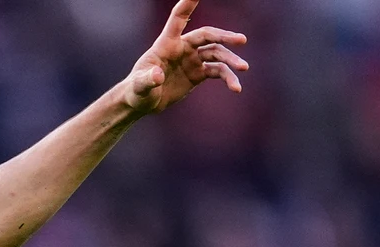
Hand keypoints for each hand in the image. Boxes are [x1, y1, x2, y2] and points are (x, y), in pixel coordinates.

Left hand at [122, 0, 248, 114]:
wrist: (142, 103)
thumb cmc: (136, 90)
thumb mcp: (139, 86)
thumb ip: (147, 79)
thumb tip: (157, 76)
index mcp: (166, 44)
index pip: (179, 18)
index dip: (188, 4)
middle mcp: (182, 48)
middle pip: (207, 35)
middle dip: (225, 37)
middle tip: (242, 40)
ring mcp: (192, 60)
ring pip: (217, 53)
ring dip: (231, 60)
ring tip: (244, 68)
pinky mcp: (198, 73)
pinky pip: (218, 71)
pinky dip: (228, 78)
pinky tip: (236, 88)